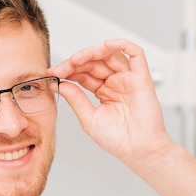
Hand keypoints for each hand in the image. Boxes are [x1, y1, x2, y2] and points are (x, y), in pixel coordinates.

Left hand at [49, 39, 195, 195]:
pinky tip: (106, 45)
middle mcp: (115, 82)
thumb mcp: (89, 118)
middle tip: (61, 68)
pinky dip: (122, 44)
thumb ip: (75, 99)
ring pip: (110, 55)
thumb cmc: (118, 140)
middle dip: (75, 62)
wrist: (137, 150)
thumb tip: (59, 84)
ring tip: (76, 59)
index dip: (68, 70)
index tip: (53, 73)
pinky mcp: (142, 77)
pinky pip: (136, 53)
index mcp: (103, 91)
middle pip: (94, 62)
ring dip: (91, 53)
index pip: (83, 73)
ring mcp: (128, 79)